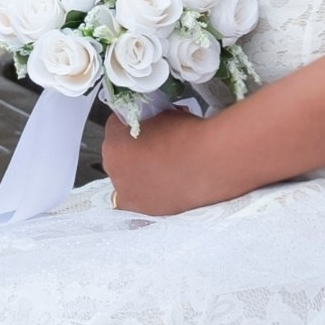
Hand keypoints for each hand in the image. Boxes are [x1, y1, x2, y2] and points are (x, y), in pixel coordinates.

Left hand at [101, 103, 237, 216]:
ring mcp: (127, 192)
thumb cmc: (188, 135)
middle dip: (133, 151)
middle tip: (156, 148)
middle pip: (118, 156)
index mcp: (113, 143)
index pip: (115, 128)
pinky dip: (146, 194)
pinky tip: (163, 187)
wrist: (210, 161)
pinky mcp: (143, 210)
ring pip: (127, 179)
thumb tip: (152, 124)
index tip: (146, 127)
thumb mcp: (161, 114)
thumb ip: (147, 120)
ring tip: (163, 170)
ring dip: (139, 174)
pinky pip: (138, 199)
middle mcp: (113, 169)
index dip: (133, 125)